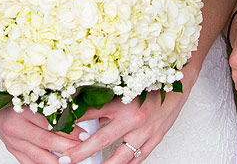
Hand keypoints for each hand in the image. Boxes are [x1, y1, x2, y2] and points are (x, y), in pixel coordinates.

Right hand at [0, 107, 78, 163]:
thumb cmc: (16, 102)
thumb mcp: (33, 99)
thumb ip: (53, 106)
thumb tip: (81, 112)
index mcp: (23, 111)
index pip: (50, 123)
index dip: (69, 131)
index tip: (85, 135)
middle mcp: (17, 128)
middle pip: (46, 141)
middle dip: (68, 147)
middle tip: (85, 148)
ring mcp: (14, 143)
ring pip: (39, 156)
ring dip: (59, 162)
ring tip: (74, 161)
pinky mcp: (13, 152)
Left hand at [61, 87, 188, 163]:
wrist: (180, 82)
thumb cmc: (151, 81)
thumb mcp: (126, 85)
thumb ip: (108, 99)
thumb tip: (86, 109)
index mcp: (122, 101)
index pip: (91, 113)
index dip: (72, 121)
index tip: (56, 127)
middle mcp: (132, 118)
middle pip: (100, 140)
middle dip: (80, 152)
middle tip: (63, 159)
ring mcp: (144, 132)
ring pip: (120, 156)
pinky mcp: (155, 139)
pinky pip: (138, 158)